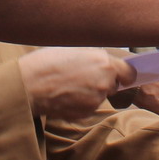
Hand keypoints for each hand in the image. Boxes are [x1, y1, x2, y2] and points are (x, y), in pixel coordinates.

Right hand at [19, 48, 133, 120]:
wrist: (29, 84)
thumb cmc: (46, 62)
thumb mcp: (74, 48)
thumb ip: (94, 55)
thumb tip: (103, 59)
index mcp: (104, 62)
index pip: (129, 73)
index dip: (122, 73)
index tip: (116, 73)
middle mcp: (104, 82)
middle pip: (113, 84)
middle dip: (103, 81)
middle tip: (83, 75)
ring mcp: (95, 99)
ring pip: (100, 95)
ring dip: (90, 91)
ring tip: (69, 84)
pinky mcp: (85, 112)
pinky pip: (88, 105)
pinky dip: (81, 101)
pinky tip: (65, 94)